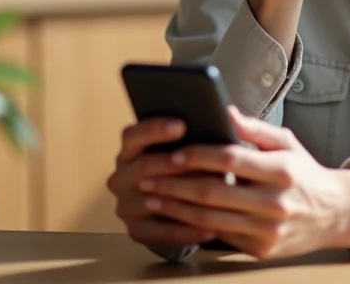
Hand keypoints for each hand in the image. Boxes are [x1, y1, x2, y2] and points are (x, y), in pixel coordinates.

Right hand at [107, 118, 219, 247]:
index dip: (155, 129)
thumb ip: (195, 133)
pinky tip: (211, 228)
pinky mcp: (135, 231)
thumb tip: (229, 115)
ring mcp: (125, 206)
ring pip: (152, 201)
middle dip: (173, 163)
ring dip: (183, 199)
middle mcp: (120, 177)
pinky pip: (161, 233)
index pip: (132, 135)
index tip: (182, 124)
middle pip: (143, 167)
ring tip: (211, 197)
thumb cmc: (180, 168)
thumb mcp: (180, 148)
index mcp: (129, 151)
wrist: (168, 207)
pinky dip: (187, 231)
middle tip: (201, 162)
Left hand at [136, 107, 349, 258]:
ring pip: (210, 218)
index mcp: (281, 170)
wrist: (335, 214)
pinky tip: (174, 215)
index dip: (198, 156)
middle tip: (147, 176)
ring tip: (152, 196)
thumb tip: (225, 110)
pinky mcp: (262, 250)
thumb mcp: (287, 143)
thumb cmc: (303, 173)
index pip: (230, 160)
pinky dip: (193, 225)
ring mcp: (268, 230)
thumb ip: (254, 128)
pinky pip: (220, 235)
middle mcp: (275, 202)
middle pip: (213, 192)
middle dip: (174, 184)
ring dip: (175, 208)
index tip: (173, 153)